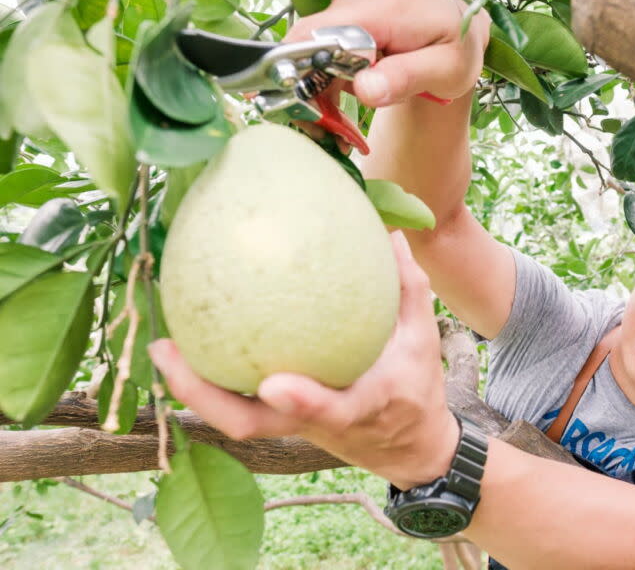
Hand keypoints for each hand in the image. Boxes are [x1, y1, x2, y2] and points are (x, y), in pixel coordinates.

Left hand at [148, 231, 459, 488]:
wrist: (408, 448)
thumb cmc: (416, 392)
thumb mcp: (423, 341)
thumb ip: (409, 290)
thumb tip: (392, 236)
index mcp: (358, 408)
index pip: (330, 410)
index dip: (304, 400)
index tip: (275, 383)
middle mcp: (314, 424)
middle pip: (250, 423)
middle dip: (203, 396)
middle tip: (166, 349)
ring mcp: (292, 426)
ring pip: (234, 417)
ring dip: (193, 388)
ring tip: (162, 343)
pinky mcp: (282, 422)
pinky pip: (240, 402)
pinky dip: (211, 378)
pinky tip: (195, 340)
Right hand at [286, 0, 490, 107]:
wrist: (462, 25)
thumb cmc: (458, 48)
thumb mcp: (447, 71)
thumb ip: (407, 78)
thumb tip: (365, 90)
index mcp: (384, 8)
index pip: (317, 33)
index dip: (301, 73)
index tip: (314, 116)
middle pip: (306, 44)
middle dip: (308, 92)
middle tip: (327, 133)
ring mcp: (350, 3)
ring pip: (310, 49)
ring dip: (316, 91)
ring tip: (339, 127)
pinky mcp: (347, 14)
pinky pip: (321, 48)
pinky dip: (325, 79)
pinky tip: (343, 102)